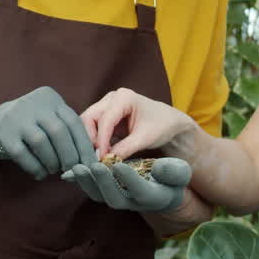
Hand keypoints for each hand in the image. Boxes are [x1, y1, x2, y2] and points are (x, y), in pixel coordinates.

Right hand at [0, 86, 96, 179]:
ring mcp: (16, 117)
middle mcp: (33, 103)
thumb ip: (68, 133)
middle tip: (71, 170)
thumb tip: (92, 159)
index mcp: (50, 98)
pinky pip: (23, 155)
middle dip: (69, 155)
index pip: (73, 122)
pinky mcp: (3, 134)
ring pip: (41, 143)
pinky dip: (35, 168)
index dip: (84, 146)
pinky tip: (39, 174)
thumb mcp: (49, 120)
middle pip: (59, 131)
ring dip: (52, 162)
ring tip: (53, 171)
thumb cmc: (31, 127)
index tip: (91, 164)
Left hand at [61, 158, 191, 212]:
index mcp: (151, 197)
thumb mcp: (179, 173)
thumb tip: (159, 168)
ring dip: (87, 182)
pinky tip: (68, 170)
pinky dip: (79, 181)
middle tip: (95, 166)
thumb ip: (173, 172)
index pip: (140, 191)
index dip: (129, 179)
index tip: (120, 164)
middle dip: (104, 183)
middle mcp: (131, 202)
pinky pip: (90, 188)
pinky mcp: (104, 192)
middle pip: (114, 198)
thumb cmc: (171, 178)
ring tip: (79, 167)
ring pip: (99, 195)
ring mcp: (116, 198)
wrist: (160, 189)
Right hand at [81, 87, 196, 159]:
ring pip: (88, 122)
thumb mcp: (144, 139)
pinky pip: (93, 127)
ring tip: (96, 157)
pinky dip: (93, 140)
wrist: (169, 123)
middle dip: (90, 138)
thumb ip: (124, 149)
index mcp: (123, 97)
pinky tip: (98, 153)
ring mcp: (107, 105)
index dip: (101, 140)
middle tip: (94, 158)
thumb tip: (105, 161)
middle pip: (89, 117)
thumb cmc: (161, 126)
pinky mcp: (106, 115)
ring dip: (89, 140)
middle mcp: (111, 98)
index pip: (104, 119)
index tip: (101, 158)